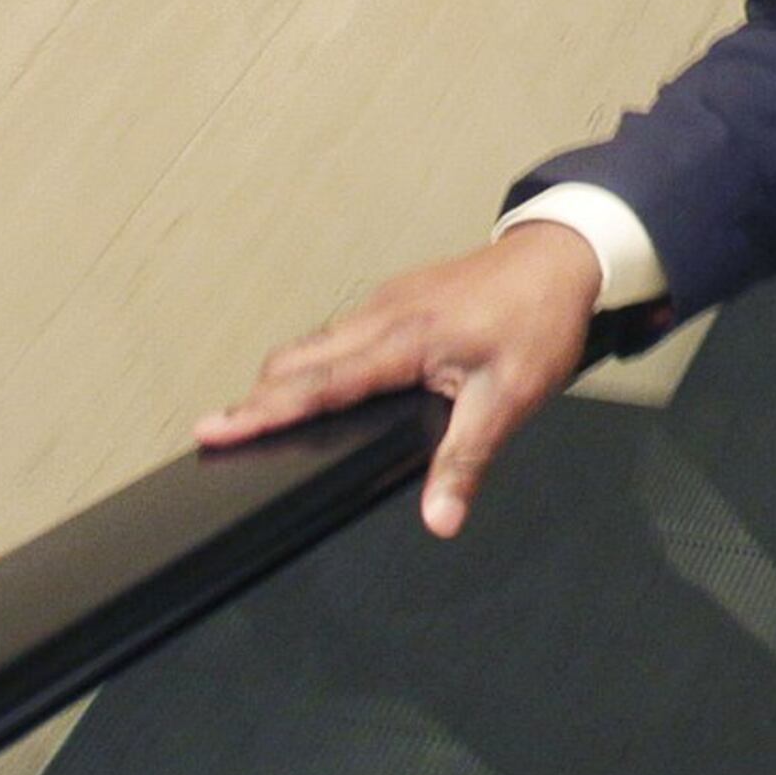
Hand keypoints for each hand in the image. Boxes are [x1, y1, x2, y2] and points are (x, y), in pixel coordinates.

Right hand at [196, 225, 602, 537]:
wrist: (562, 257)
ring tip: (257, 412)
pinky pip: (340, 329)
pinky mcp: (398, 296)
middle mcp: (383, 315)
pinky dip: (316, 357)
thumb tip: (441, 517)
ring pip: (315, 340)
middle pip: (297, 359)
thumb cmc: (539, 320)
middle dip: (256, 397)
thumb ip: (468, 462)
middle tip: (219, 430)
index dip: (261, 411)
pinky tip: (320, 380)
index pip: (317, 384)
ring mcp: (387, 301)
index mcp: (403, 341)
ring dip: (285, 376)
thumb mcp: (510, 399)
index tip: (213, 429)